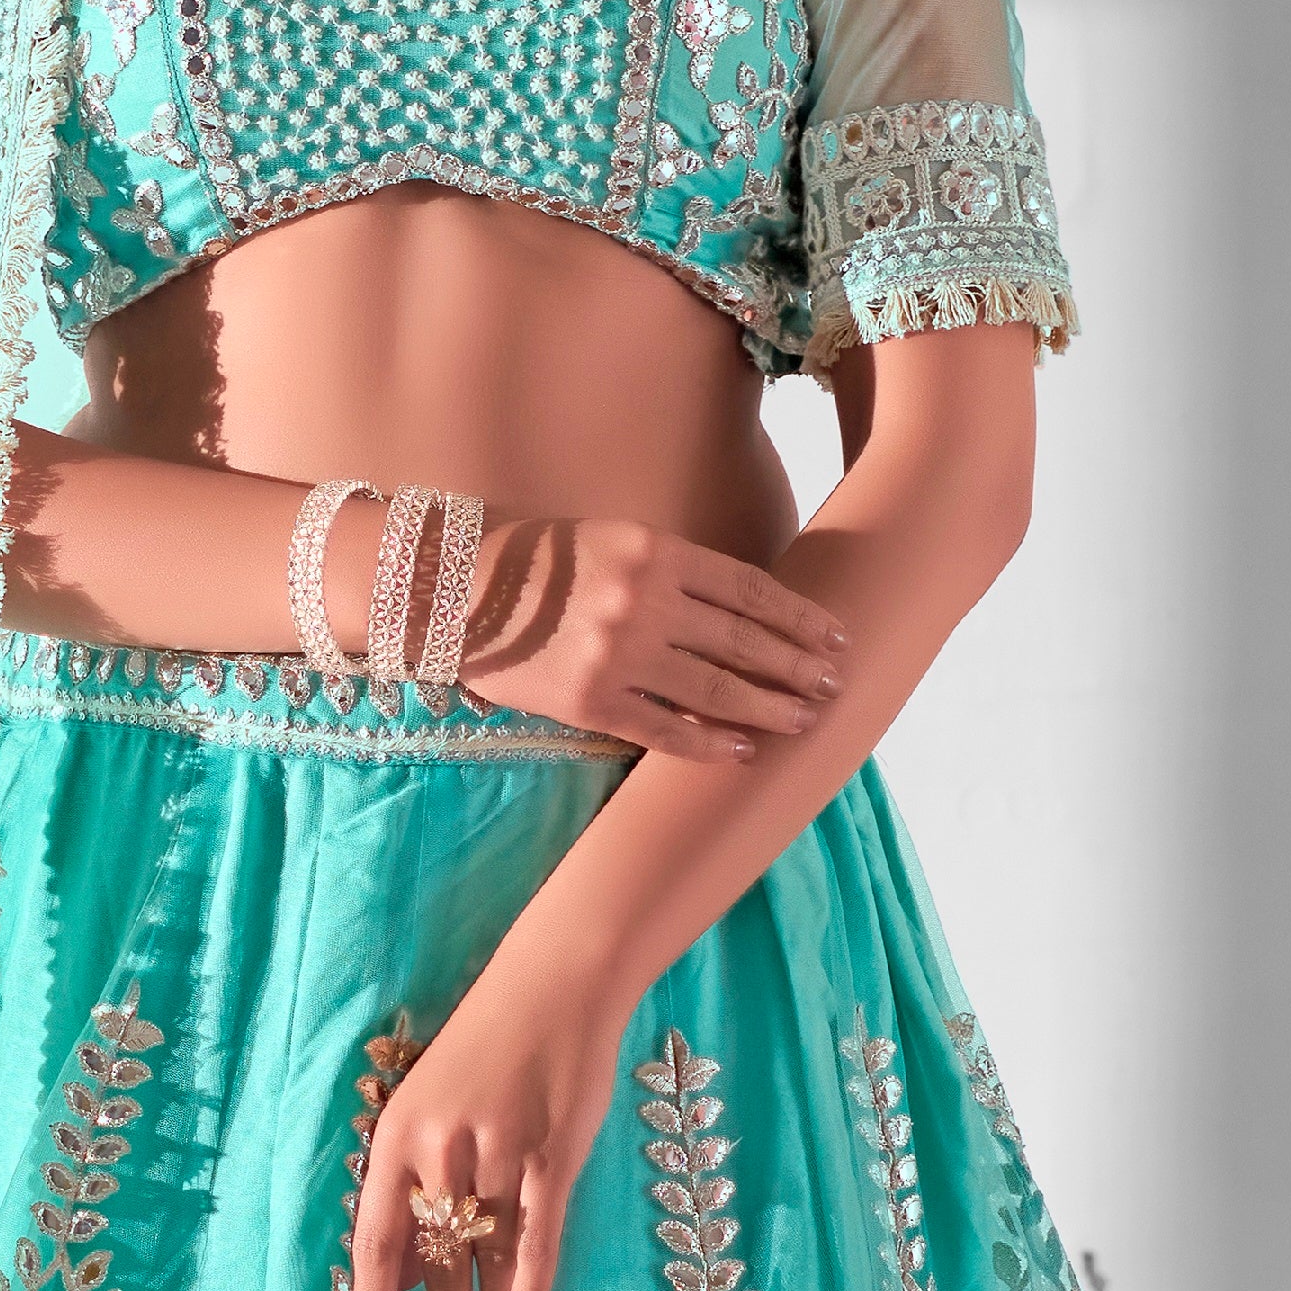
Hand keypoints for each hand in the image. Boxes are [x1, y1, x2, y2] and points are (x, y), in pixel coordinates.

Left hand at [350, 932, 628, 1290]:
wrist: (554, 986)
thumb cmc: (487, 1051)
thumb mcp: (428, 1108)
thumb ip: (412, 1184)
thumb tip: (401, 1270)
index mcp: (397, 1137)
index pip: (374, 1237)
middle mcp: (441, 1148)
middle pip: (433, 1258)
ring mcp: (499, 1150)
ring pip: (485, 1255)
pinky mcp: (552, 1153)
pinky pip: (535, 1236)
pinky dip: (528, 1287)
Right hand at [462, 510, 844, 755]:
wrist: (455, 591)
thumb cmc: (538, 561)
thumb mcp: (614, 540)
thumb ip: (674, 570)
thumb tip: (744, 613)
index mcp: (656, 552)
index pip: (750, 590)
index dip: (799, 617)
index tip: (834, 637)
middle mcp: (645, 601)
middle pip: (744, 640)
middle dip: (796, 666)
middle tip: (832, 685)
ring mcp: (620, 654)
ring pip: (715, 688)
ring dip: (768, 707)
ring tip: (803, 719)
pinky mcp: (592, 701)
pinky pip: (664, 729)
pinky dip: (707, 743)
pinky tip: (741, 751)